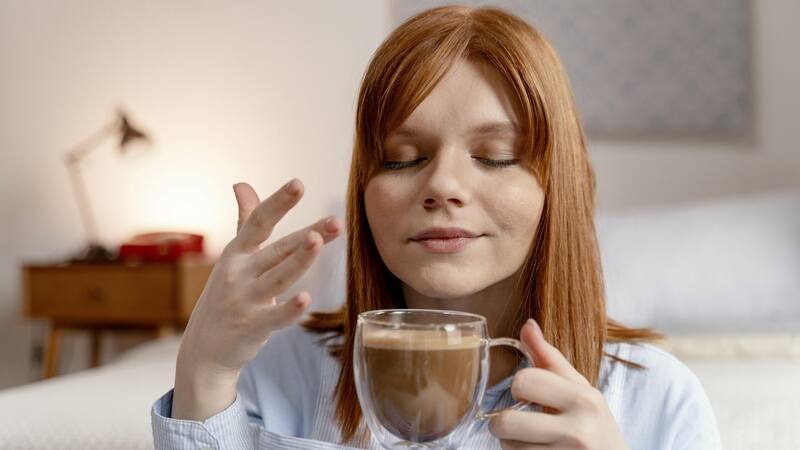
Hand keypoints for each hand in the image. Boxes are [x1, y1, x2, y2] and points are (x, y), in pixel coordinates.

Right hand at [177, 178, 342, 377]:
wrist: (204, 347)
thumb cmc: (226, 296)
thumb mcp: (233, 258)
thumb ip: (244, 221)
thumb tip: (241, 184)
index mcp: (237, 252)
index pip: (259, 222)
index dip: (278, 202)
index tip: (298, 184)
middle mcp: (239, 273)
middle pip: (279, 249)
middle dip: (308, 234)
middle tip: (335, 221)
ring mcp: (244, 300)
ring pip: (278, 277)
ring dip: (299, 260)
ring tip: (318, 242)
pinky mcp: (252, 327)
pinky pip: (275, 316)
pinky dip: (290, 309)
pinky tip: (306, 299)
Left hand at [488, 319, 627, 449]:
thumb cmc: (594, 426)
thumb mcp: (580, 390)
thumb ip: (550, 359)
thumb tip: (527, 324)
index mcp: (584, 399)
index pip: (524, 381)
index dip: (518, 387)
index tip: (528, 396)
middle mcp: (578, 431)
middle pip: (507, 422)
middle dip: (502, 424)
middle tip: (514, 424)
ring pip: (508, 448)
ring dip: (511, 445)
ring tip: (529, 442)